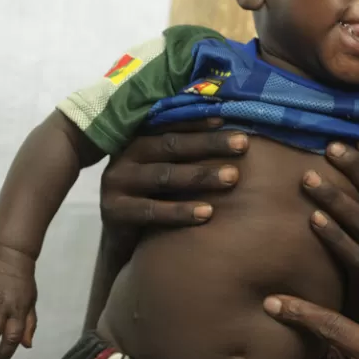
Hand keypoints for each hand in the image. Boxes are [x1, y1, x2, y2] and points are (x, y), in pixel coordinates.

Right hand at [99, 118, 247, 230]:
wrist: (119, 239)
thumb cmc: (152, 199)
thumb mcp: (165, 172)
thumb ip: (186, 154)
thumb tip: (235, 136)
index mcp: (138, 140)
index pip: (172, 125)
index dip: (201, 121)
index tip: (231, 119)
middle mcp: (125, 156)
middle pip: (171, 145)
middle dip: (209, 144)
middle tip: (243, 144)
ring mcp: (116, 183)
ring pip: (164, 176)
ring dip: (200, 176)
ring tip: (232, 177)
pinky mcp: (114, 211)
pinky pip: (152, 210)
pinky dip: (180, 211)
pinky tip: (208, 213)